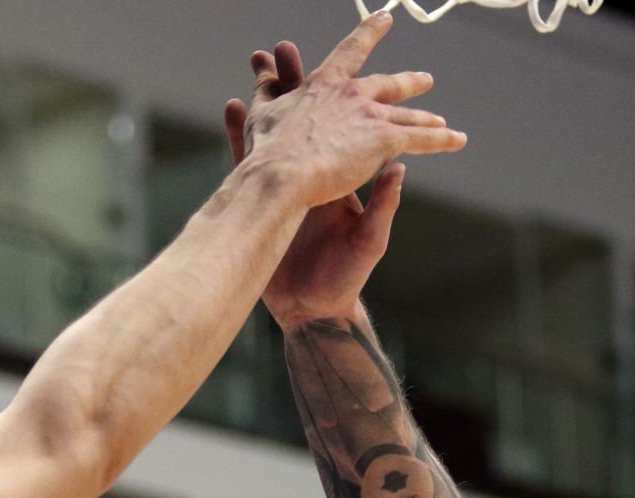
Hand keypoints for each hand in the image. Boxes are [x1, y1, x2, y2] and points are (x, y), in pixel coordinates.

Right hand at [224, 15, 463, 216]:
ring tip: (441, 122)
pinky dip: (442, 139)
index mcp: (325, 82)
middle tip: (426, 79)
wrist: (283, 174)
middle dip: (409, 82)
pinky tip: (457, 140)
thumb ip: (267, 88)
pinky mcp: (384, 140)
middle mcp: (353, 92)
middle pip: (389, 84)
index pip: (352, 50)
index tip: (385, 18)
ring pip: (407, 115)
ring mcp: (371, 115)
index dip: (370, 32)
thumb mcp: (263, 111)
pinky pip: (421, 139)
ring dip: (426, 117)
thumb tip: (262, 69)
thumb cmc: (268, 147)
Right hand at [225, 32, 432, 327]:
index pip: (346, 129)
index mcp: (344, 179)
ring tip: (256, 66)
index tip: (342, 70)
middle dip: (294, 83)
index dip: (342, 98)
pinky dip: (239, 136)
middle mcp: (315, 177)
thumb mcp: (368, 241)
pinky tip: (233, 107)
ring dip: (264, 99)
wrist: (312, 311)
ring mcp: (286, 189)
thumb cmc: (345, 279)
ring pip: (273, 133)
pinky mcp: (261, 204)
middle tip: (283, 50)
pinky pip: (246, 163)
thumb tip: (402, 168)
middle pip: (306, 120)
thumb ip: (381, 205)